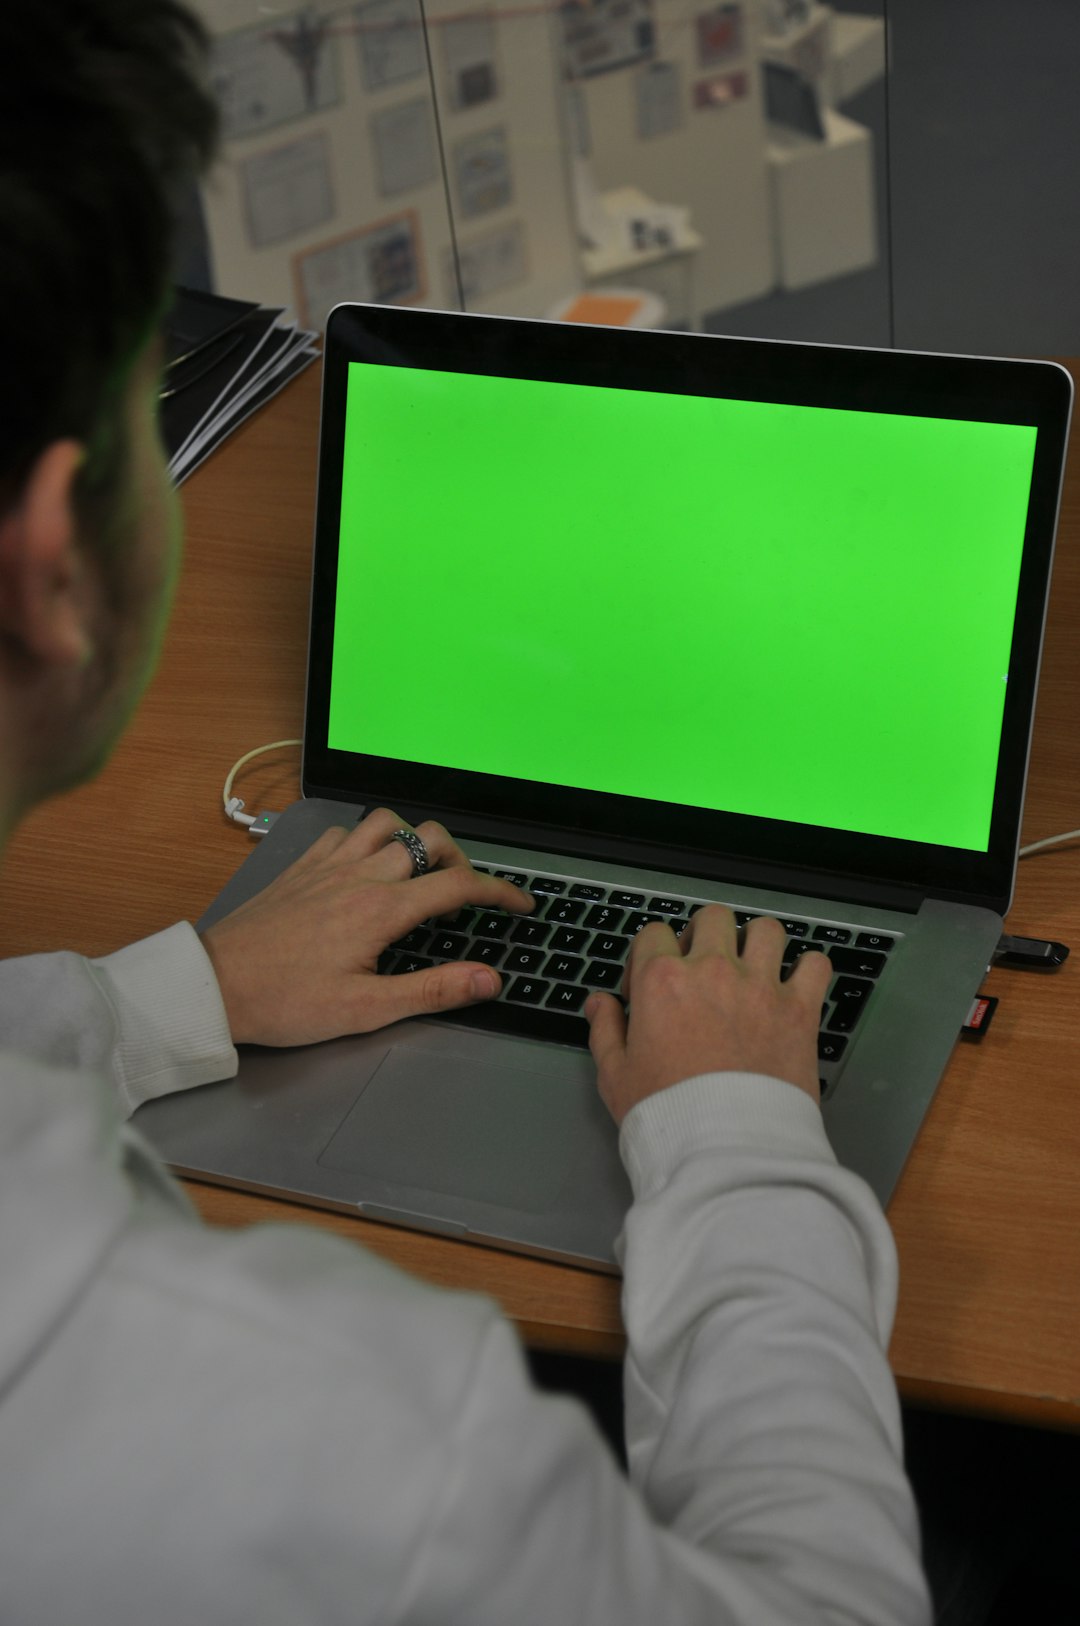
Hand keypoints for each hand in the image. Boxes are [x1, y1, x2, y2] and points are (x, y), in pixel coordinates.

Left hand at [200, 806, 533, 1045]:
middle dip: (460, 860)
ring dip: (413, 839)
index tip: (519, 904)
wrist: (215, 985)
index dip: (500, 893)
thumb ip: (433, 990)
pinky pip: (344, 832)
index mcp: (381, 910)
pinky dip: (366, 839)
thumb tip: (487, 980)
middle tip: (466, 892)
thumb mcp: (367, 1009)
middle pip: (429, 840)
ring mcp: (328, 865)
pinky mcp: (302, 866)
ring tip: (421, 870)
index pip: (459, 887)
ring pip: (387, 822)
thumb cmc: (284, 1001)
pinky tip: (365, 865)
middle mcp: (359, 875)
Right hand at [585, 906, 831, 1125]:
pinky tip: (796, 987)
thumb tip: (598, 1002)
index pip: (654, 933)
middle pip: (712, 918)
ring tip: (753, 969)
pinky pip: (816, 965)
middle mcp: (712, 970)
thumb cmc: (668, 1114)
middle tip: (704, 968)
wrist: (726, 1148)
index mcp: (662, 980)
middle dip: (705, 935)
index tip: (652, 985)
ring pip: (766, 930)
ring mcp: (760, 986)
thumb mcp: (616, 1076)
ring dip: (758, 944)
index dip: (649, 956)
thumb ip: (605, 1029)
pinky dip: (809, 971)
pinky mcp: (799, 1009)